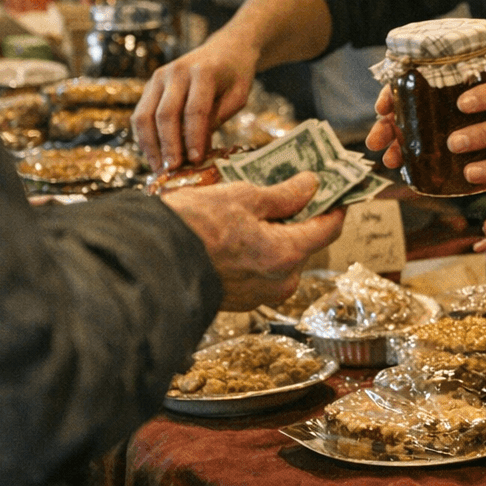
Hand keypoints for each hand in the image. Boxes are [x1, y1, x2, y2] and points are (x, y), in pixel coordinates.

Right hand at [132, 31, 260, 170]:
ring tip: (160, 168)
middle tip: (173, 170)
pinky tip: (154, 155)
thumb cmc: (235, 76)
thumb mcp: (237, 97)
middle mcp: (177, 72)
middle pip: (166, 114)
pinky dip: (144, 137)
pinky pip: (141, 114)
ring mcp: (160, 76)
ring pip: (145, 115)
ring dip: (150, 145)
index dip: (194, 138)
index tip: (195, 161)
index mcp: (204, 72)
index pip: (195, 110)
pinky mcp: (151, 84)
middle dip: (168, 146)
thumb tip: (196, 152)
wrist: (226, 48)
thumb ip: (217, 119)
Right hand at [162, 173, 344, 309]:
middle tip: (287, 187)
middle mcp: (280, 282)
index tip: (337, 185)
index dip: (336, 203)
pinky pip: (260, 270)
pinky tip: (236, 231)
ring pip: (281, 256)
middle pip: (305, 242)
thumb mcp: (244, 197)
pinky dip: (256, 249)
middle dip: (299, 216)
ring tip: (253, 206)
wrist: (148, 264)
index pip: (329, 228)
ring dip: (275, 232)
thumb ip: (285, 195)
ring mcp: (259, 295)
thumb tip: (312, 185)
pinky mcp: (239, 300)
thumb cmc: (195, 226)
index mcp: (288, 255)